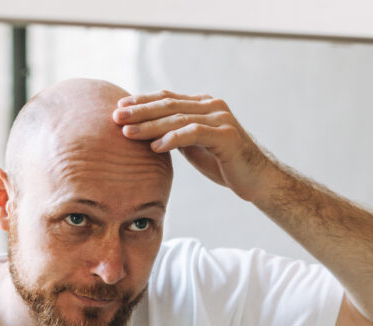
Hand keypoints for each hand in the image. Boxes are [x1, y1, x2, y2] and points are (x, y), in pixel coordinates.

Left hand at [112, 90, 276, 201]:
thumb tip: (149, 133)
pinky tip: (155, 146)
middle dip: (139, 110)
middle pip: (169, 104)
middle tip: (115, 116)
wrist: (257, 180)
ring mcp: (220, 119)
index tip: (118, 107)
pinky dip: (173, 138)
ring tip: (128, 133)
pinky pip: (194, 133)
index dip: (142, 101)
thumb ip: (177, 134)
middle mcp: (212, 106)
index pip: (167, 98)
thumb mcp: (195, 146)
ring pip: (178, 117)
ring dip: (150, 125)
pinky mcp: (226, 136)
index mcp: (203, 105)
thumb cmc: (225, 164)